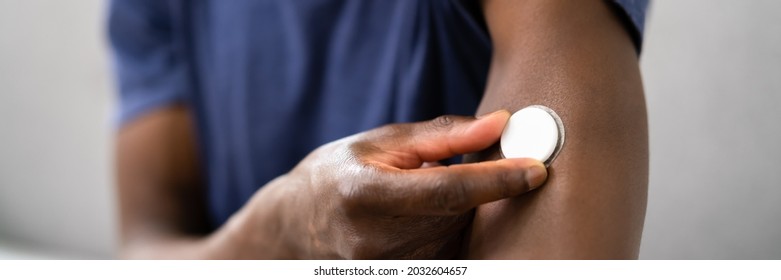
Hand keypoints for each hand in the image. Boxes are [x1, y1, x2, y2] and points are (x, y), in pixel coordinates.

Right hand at [233, 110, 547, 258]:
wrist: (298, 223)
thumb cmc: (340, 172)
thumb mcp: (383, 141)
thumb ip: (444, 136)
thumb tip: (499, 124)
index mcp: (365, 195)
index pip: (448, 191)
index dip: (498, 179)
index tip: (537, 168)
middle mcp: (374, 240)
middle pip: (458, 214)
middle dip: (481, 189)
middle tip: (478, 167)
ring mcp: (385, 267)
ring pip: (455, 236)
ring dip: (462, 212)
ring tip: (428, 193)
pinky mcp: (397, 277)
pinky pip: (446, 253)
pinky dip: (450, 231)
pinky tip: (428, 217)